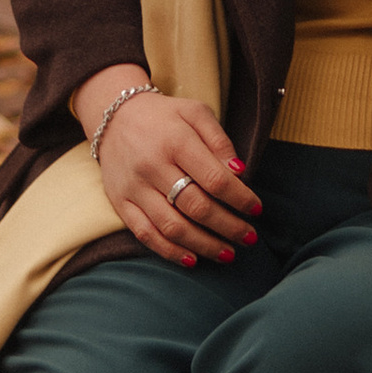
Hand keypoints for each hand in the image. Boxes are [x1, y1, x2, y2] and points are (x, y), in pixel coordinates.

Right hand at [78, 69, 259, 265]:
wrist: (114, 117)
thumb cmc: (164, 117)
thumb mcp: (195, 112)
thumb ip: (219, 140)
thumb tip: (240, 173)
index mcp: (175, 141)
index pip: (214, 179)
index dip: (240, 198)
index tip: (257, 209)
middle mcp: (152, 166)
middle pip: (196, 206)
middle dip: (228, 226)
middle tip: (249, 237)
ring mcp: (135, 187)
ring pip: (172, 226)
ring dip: (204, 245)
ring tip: (228, 254)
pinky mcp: (120, 203)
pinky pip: (145, 234)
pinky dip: (169, 251)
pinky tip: (192, 259)